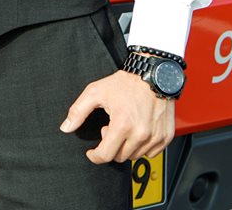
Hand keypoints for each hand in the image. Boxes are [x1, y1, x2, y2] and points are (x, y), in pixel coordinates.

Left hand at [60, 70, 174, 162]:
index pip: (106, 155)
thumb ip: (78, 111)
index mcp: (123, 125)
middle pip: (120, 156)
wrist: (152, 75)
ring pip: (135, 156)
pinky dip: (141, 146)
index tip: (91, 153)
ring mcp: (155, 137)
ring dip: (125, 147)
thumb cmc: (126, 83)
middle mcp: (141, 134)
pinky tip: (136, 130)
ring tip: (123, 126)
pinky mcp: (165, 137)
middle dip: (110, 145)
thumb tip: (66, 127)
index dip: (95, 156)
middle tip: (109, 127)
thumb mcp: (95, 92)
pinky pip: (151, 153)